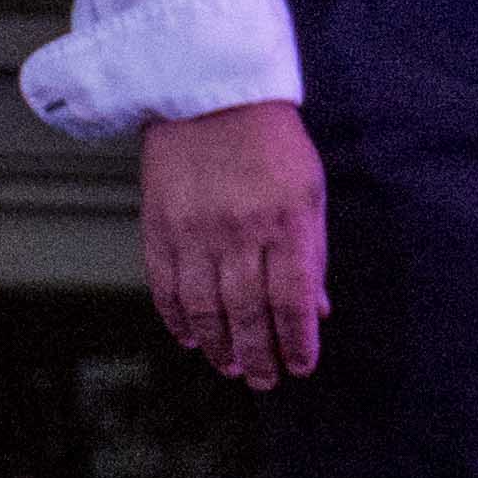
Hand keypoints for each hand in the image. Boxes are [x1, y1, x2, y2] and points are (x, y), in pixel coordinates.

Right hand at [142, 100, 326, 386]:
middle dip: (258, 356)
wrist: (208, 95)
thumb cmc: (272, 143)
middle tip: (263, 382)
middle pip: (248, 313)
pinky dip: (178, 319)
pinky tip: (191, 339)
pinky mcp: (159, 227)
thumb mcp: (309, 192)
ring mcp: (195, 232)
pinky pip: (167, 287)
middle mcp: (240, 233)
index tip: (301, 367)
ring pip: (205, 309)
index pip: (293, 300)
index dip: (297, 342)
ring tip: (230, 367)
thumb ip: (313, 253)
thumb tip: (318, 310)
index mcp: (286, 222)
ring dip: (219, 346)